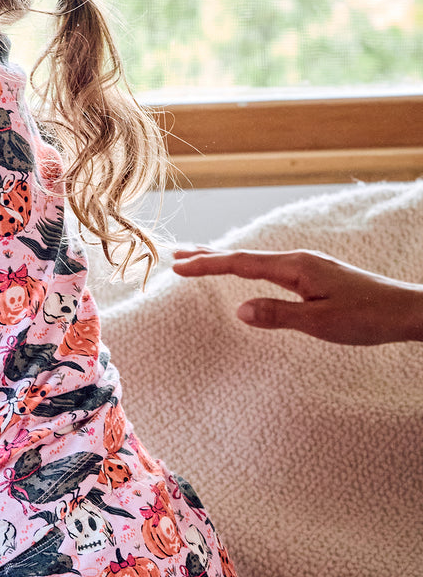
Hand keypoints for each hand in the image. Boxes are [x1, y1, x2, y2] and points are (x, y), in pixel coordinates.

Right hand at [171, 246, 422, 344]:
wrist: (406, 310)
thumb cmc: (367, 317)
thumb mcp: (319, 322)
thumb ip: (278, 315)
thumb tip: (240, 309)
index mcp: (296, 267)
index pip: (241, 264)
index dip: (207, 265)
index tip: (178, 267)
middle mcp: (299, 260)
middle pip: (244, 256)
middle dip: (209, 255)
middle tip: (176, 254)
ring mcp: (307, 266)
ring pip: (256, 260)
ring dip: (226, 260)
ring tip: (200, 259)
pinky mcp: (314, 275)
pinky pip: (270, 267)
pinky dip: (246, 267)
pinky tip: (245, 272)